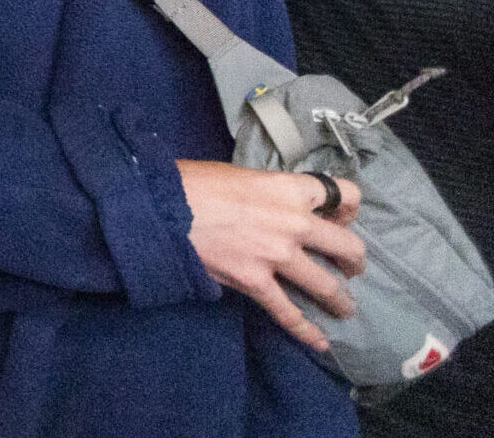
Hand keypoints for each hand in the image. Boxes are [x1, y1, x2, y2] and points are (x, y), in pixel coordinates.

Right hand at [178, 160, 365, 351]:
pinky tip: (320, 341)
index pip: (346, 195)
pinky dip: (307, 330)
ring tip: (344, 308)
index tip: (341, 220)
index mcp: (290, 189)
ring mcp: (278, 256)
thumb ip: (268, 192)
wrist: (161, 208)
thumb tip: (273, 206)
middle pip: (347, 245)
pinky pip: (289, 312)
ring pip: (327, 285)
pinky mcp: (257, 282)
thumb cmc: (193, 183)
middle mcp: (295, 223)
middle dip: (354, 260)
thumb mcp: (240, 175)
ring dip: (340, 300)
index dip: (349, 209)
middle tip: (351, 268)